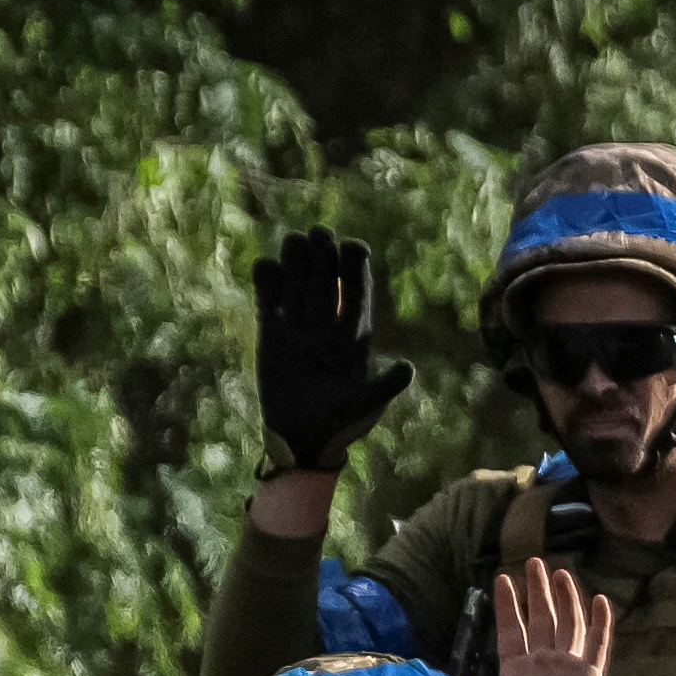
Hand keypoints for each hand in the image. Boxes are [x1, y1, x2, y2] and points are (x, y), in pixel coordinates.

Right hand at [252, 226, 414, 475]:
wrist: (301, 436)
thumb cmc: (340, 425)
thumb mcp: (365, 407)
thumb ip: (384, 387)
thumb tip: (408, 369)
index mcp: (356, 330)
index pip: (359, 283)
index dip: (355, 260)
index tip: (352, 248)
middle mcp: (329, 319)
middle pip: (328, 268)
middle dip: (324, 248)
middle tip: (318, 239)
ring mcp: (299, 320)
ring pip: (298, 270)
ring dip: (296, 254)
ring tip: (293, 250)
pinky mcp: (270, 325)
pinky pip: (268, 288)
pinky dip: (267, 274)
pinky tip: (269, 276)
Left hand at [438, 558, 612, 675]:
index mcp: (517, 674)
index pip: (511, 630)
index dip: (508, 604)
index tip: (502, 578)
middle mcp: (543, 666)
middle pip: (540, 619)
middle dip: (537, 591)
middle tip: (534, 562)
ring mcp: (568, 670)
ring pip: (568, 625)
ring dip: (566, 599)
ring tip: (562, 572)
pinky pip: (597, 645)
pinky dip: (600, 623)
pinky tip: (601, 600)